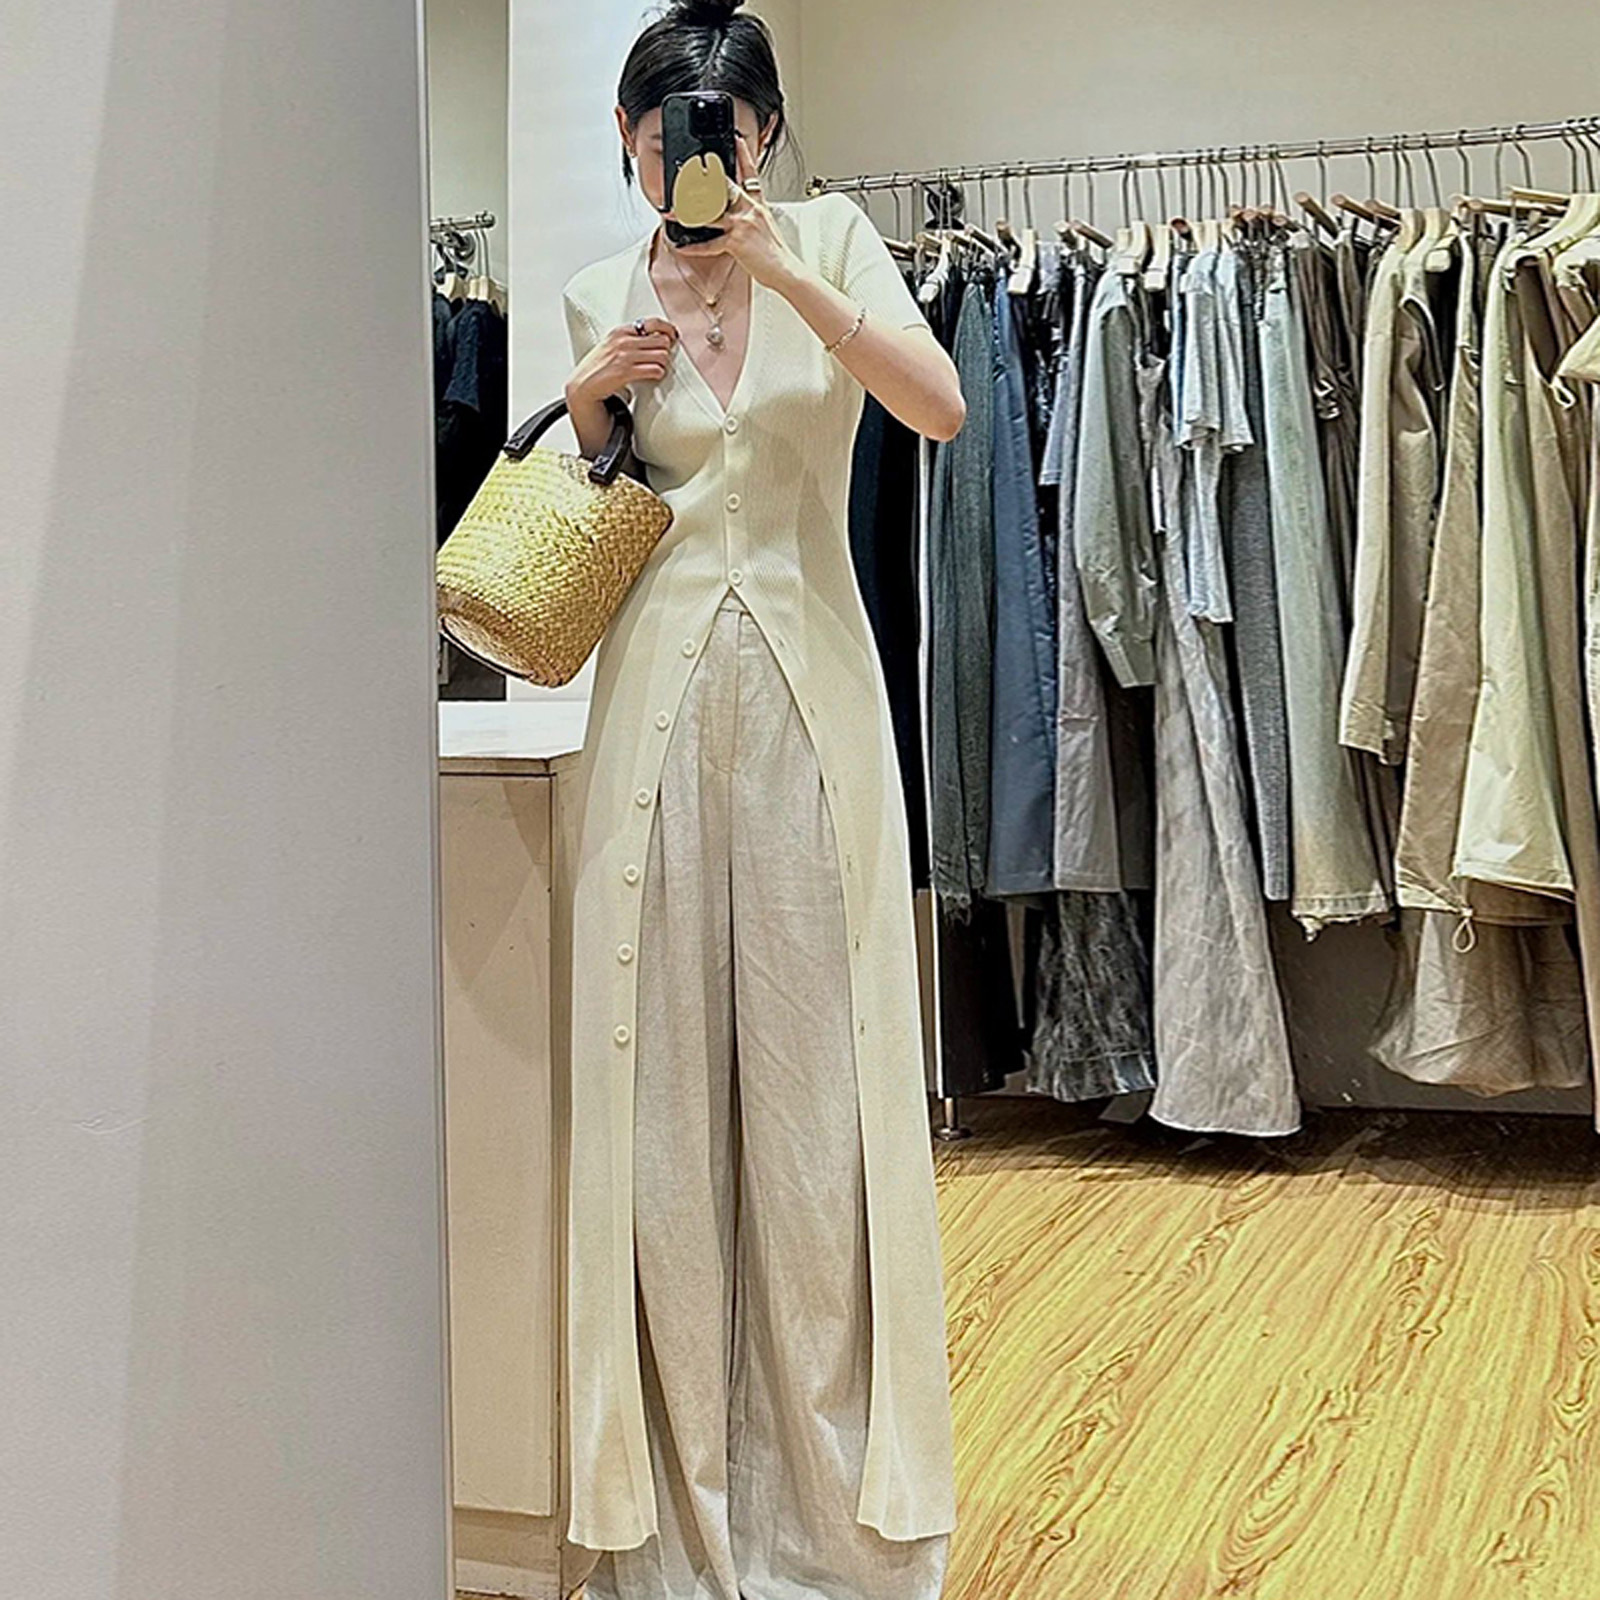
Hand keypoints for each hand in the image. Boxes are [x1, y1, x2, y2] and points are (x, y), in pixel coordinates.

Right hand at [566, 317, 678, 403]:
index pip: (653, 322)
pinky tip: (653, 376)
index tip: (673, 336)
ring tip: (656, 368)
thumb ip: (631, 339)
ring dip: (663, 364)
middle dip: (665, 350)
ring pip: (662, 355)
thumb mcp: (612, 344)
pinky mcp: (626, 372)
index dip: (668, 329)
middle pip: (662, 340)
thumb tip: (655, 337)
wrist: (584, 384)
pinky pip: (655, 370)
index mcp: (621, 331)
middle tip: (661, 358)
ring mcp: (625, 356)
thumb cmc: (599, 366)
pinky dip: (658, 374)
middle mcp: (624, 341)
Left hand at [667, 135, 801, 289]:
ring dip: (687, 214)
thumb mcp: (767, 225)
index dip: (744, 155)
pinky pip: (709, 244)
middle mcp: (749, 210)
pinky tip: (682, 246)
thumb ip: (753, 215)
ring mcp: (741, 224)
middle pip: (724, 187)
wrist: (785, 269)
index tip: (737, 140)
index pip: (751, 174)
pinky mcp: (735, 242)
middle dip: (704, 182)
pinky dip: (694, 247)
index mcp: (759, 205)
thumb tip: (741, 214)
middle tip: (688, 174)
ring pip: (709, 213)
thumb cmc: (776, 253)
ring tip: (672, 213)